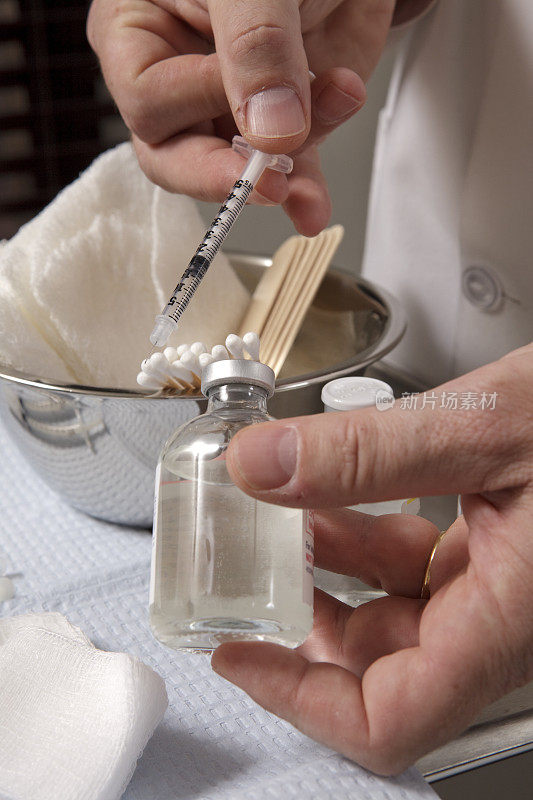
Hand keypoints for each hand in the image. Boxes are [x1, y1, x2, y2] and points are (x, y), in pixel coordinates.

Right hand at [87, 1, 394, 234]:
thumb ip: (255, 45)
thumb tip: (270, 130)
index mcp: (138, 35)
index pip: (148, 102)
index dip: (194, 102)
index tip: (240, 86)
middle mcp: (178, 81)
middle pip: (176, 156)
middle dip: (227, 170)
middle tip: (267, 179)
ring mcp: (230, 108)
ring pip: (241, 166)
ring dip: (289, 165)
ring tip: (332, 121)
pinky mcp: (281, 124)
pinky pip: (288, 170)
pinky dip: (307, 189)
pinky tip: (314, 208)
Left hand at [211, 345, 532, 773]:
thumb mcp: (487, 425)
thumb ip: (369, 452)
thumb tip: (264, 465)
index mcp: (512, 617)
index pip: (393, 716)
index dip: (300, 697)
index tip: (241, 655)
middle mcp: (508, 621)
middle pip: (382, 666)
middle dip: (305, 620)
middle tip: (252, 571)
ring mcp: (506, 591)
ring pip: (398, 616)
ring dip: (332, 572)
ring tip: (284, 518)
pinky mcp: (505, 557)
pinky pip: (422, 573)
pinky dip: (369, 541)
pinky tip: (339, 497)